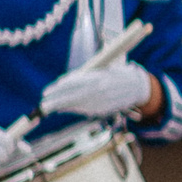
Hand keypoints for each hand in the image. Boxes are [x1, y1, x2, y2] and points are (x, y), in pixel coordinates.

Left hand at [38, 59, 154, 117]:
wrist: (138, 87)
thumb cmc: (117, 74)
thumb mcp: (101, 70)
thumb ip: (83, 77)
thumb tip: (63, 84)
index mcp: (98, 78)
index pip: (73, 84)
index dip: (58, 89)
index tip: (47, 91)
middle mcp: (99, 91)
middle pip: (72, 97)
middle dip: (55, 101)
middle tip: (43, 104)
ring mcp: (101, 103)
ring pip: (76, 106)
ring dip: (61, 107)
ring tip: (49, 107)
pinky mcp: (103, 110)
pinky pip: (83, 110)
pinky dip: (72, 109)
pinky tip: (62, 109)